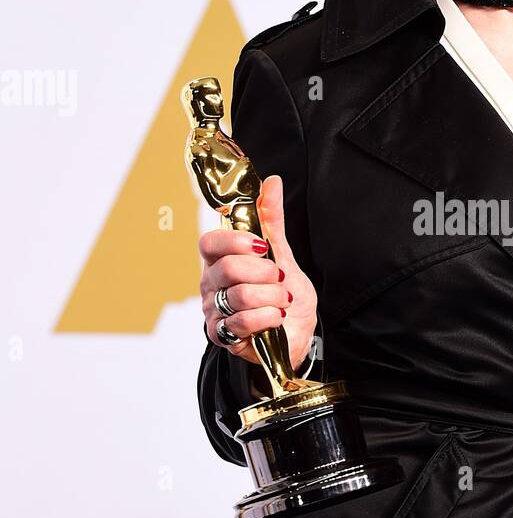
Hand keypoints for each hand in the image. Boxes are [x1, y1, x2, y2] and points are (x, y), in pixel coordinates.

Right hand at [199, 173, 317, 371]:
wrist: (298, 332)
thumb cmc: (284, 293)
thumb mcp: (282, 253)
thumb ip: (271, 220)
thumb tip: (272, 182)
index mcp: (220, 259)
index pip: (210, 243)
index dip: (235, 241)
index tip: (262, 245)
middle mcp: (211, 284)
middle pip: (227, 268)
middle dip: (264, 272)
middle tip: (280, 277)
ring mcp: (213, 310)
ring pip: (238, 296)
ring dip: (271, 297)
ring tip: (284, 300)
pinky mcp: (222, 336)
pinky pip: (241, 323)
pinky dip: (267, 318)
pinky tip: (277, 318)